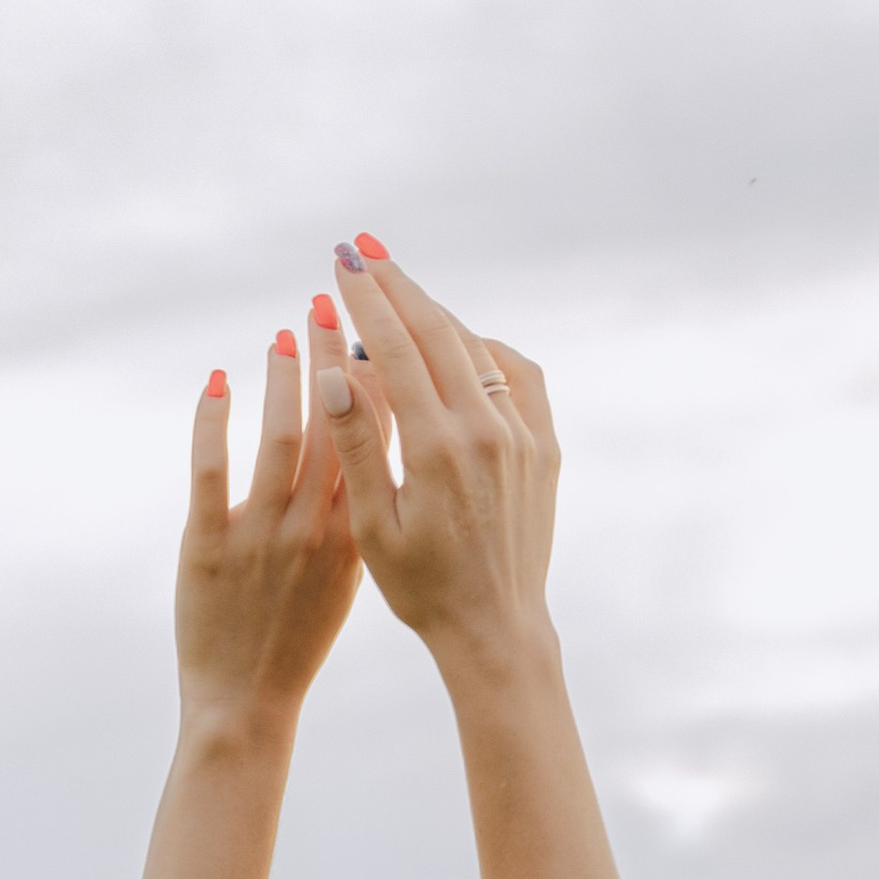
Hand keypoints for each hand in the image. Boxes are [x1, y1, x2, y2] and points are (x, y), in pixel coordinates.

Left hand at [173, 323, 360, 728]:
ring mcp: (260, 537)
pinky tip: (216, 380)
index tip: (375, 328)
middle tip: (329, 298)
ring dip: (280, 377)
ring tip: (284, 331)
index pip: (371, 441)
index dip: (373, 379)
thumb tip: (367, 442)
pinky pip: (210, 470)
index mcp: (353, 534)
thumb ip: (358, 511)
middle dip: (331, 355)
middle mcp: (312, 529)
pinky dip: (212, 419)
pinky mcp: (207, 546)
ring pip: (276, 439)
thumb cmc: (297, 639)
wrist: (247, 705)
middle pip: (328, 424)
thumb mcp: (347, 575)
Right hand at [316, 238, 558, 671]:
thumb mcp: (372, 526)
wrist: (495, 629)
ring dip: (435, 314)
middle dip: (397, 285)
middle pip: (436, 331)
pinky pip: (517, 374)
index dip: (367, 299)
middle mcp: (485, 430)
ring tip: (402, 294)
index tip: (342, 262)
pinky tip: (461, 347)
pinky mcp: (543, 446)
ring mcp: (521, 434)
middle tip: (363, 249)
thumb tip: (334, 371)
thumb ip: (357, 445)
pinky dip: (484, 349)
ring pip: (476, 347)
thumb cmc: (422, 590)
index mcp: (436, 449)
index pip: (395, 349)